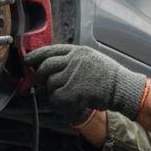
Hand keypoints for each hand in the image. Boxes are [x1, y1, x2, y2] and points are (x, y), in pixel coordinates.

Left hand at [25, 44, 147, 121]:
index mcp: (78, 51)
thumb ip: (72, 60)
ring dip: (54, 90)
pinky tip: (68, 100)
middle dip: (42, 75)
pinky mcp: (73, 90)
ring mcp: (73, 74)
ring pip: (50, 83)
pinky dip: (58, 100)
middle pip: (46, 66)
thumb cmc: (108, 76)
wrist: (122, 88)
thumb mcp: (91, 59)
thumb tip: (50, 64)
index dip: (36, 56)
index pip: (50, 50)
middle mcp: (74, 60)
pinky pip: (56, 96)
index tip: (27, 60)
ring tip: (67, 92)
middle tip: (44, 81)